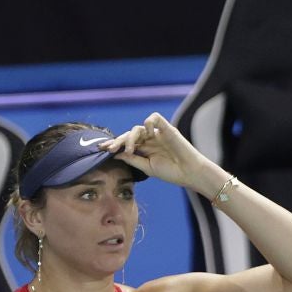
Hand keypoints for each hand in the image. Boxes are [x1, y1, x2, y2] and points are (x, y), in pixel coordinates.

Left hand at [93, 113, 222, 192]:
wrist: (189, 173)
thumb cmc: (171, 172)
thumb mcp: (147, 167)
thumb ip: (132, 159)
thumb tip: (115, 155)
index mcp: (144, 150)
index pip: (126, 144)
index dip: (114, 145)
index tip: (102, 150)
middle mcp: (149, 140)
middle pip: (128, 135)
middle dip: (117, 141)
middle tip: (109, 148)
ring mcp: (157, 134)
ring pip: (138, 128)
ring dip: (130, 138)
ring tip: (130, 149)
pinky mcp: (166, 129)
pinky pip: (154, 118)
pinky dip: (148, 123)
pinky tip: (146, 134)